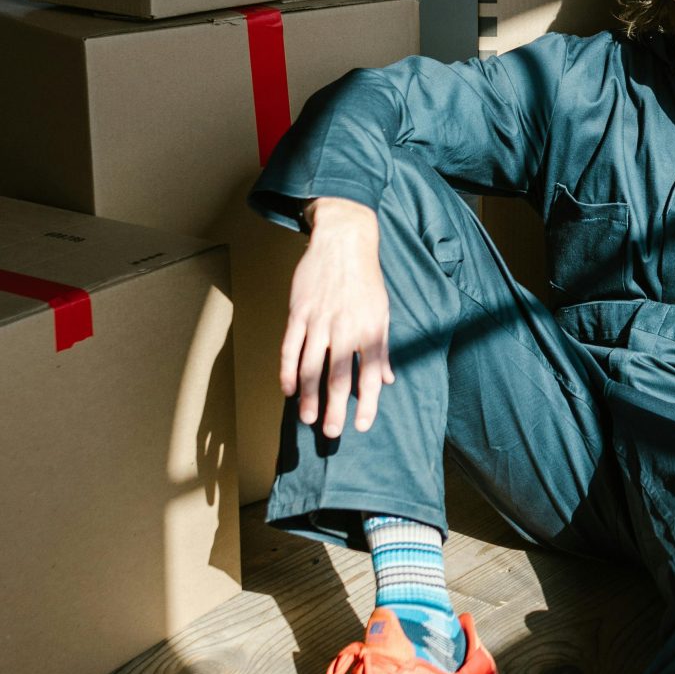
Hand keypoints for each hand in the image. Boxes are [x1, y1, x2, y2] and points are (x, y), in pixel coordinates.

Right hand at [279, 198, 393, 437]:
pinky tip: (287, 389)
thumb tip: (387, 380)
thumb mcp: (382, 312)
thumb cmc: (366, 279)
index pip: (370, 375)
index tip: (361, 426)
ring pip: (311, 365)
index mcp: (370, 330)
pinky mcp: (298, 311)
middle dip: (333, 407)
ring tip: (306, 418)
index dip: (366, 403)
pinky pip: (290, 346)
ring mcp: (319, 319)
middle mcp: (346, 328)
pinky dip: (287, 370)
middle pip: (338, 375)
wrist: (344, 240)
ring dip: (307, 395)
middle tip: (330, 432)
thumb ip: (382, 348)